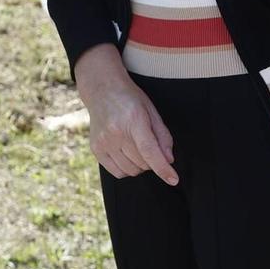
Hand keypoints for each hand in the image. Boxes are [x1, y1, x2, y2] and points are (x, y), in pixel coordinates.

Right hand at [73, 44, 177, 184]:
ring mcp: (104, 141)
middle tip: (148, 144)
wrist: (102, 89)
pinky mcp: (96, 148)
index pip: (149, 151)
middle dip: (152, 160)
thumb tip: (168, 160)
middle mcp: (116, 131)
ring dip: (140, 165)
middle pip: (143, 163)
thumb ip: (162, 136)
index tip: (173, 179)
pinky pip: (117, 172)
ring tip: (136, 147)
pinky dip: (127, 169)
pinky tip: (126, 154)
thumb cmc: (130, 99)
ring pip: (131, 170)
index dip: (163, 168)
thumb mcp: (151, 110)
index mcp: (133, 119)